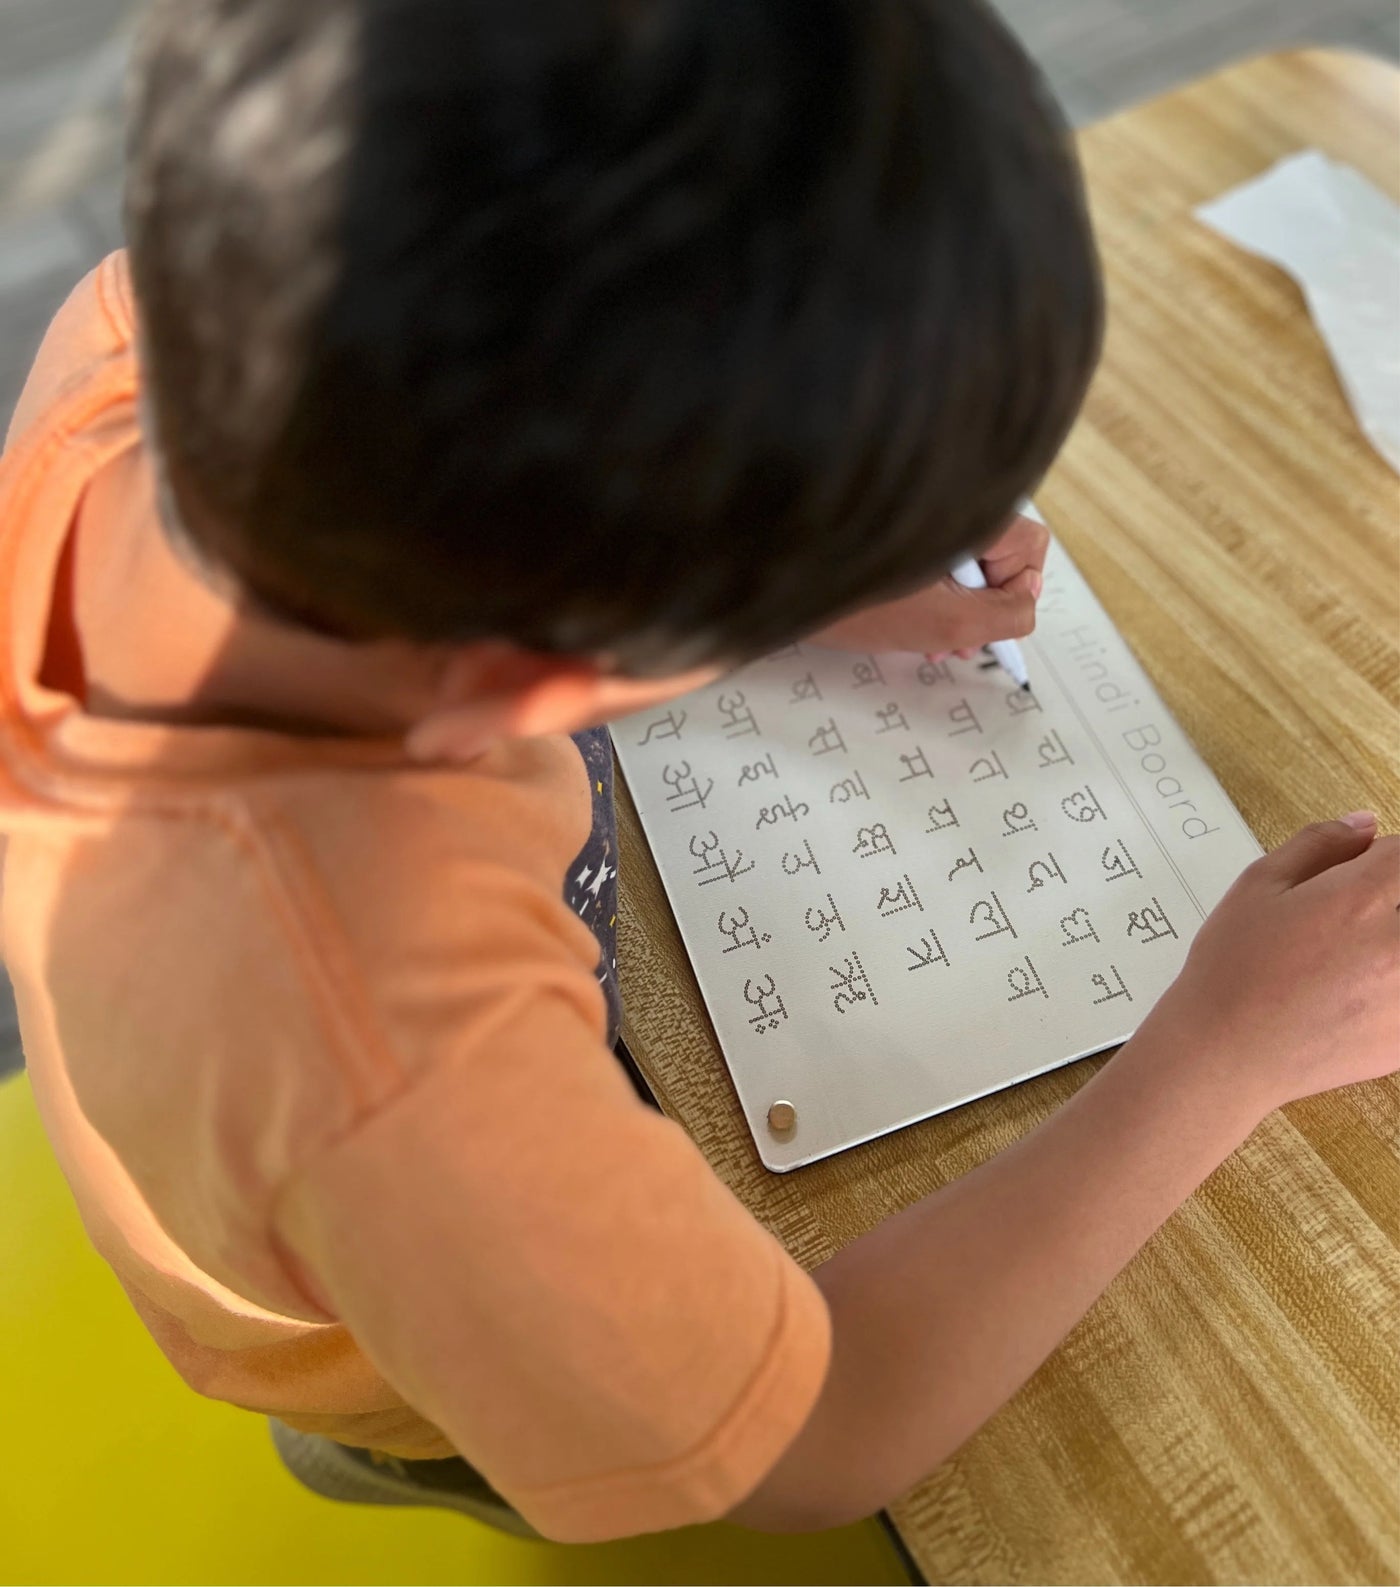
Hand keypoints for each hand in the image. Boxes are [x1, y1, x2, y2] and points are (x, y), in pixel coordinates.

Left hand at [807, 514, 1048, 656]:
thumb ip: (1005, 614)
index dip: (1013, 594)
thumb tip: (1027, 602)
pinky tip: (901, 617)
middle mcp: (947, 497)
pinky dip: (924, 587)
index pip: (1030, 547)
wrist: (771, 580)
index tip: (979, 624)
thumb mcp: (946, 622)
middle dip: (980, 605)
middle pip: (995, 552)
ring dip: (952, 602)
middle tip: (954, 642)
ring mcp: (919, 509)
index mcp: (967, 508)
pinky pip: (928, 554)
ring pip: (960, 557)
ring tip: (924, 638)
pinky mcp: (886, 523)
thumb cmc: (851, 598)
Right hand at [1140, 814, 1399, 1116]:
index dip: (1386, 858)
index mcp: (1360, 899)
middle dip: (1388, 903)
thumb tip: (1364, 826)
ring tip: (1350, 960)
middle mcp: (1396, 946)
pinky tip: (1356, 994)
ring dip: (1387, 945)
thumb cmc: (1233, 971)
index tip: (1367, 871)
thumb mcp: (1257, 887)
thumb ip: (1316, 845)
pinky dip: (1388, 989)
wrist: (1225, 1052)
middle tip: (1355, 919)